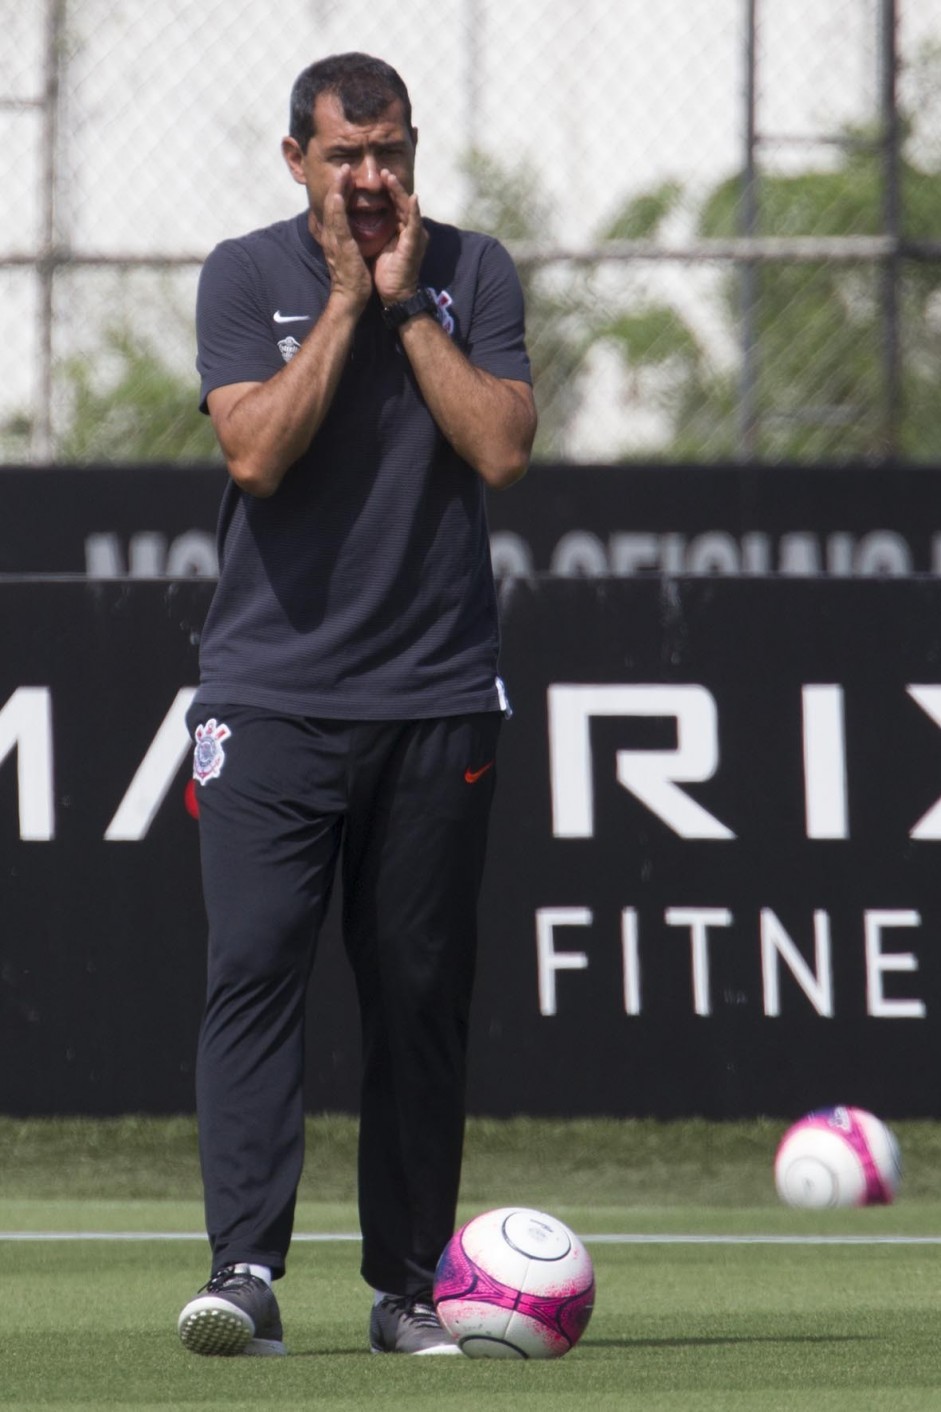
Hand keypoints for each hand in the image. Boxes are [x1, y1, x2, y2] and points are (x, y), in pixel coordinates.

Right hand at [318, 165, 372, 310]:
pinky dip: (337, 208)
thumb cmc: (352, 277)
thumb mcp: (349, 252)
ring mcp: (334, 240)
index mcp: (334, 236)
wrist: (350, 295)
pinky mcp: (341, 246)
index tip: (345, 177)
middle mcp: (330, 235)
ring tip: (343, 172)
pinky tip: (339, 195)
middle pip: (331, 204)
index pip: (335, 208)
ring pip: (333, 209)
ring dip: (337, 189)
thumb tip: (351, 229)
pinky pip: (338, 224)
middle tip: (344, 167)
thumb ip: (348, 239)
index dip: (339, 191)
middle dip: (337, 184)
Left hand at [372, 170, 428, 304]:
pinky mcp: (415, 245)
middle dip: (392, 185)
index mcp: (400, 228)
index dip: (385, 190)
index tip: (375, 178)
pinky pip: (415, 224)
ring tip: (390, 177)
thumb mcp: (376, 245)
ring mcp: (414, 236)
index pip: (392, 204)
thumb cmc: (385, 272)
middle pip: (400, 202)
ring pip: (408, 208)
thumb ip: (373, 230)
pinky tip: (412, 198)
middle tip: (382, 170)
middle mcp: (409, 230)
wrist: (394, 294)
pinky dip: (414, 210)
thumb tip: (358, 218)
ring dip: (400, 191)